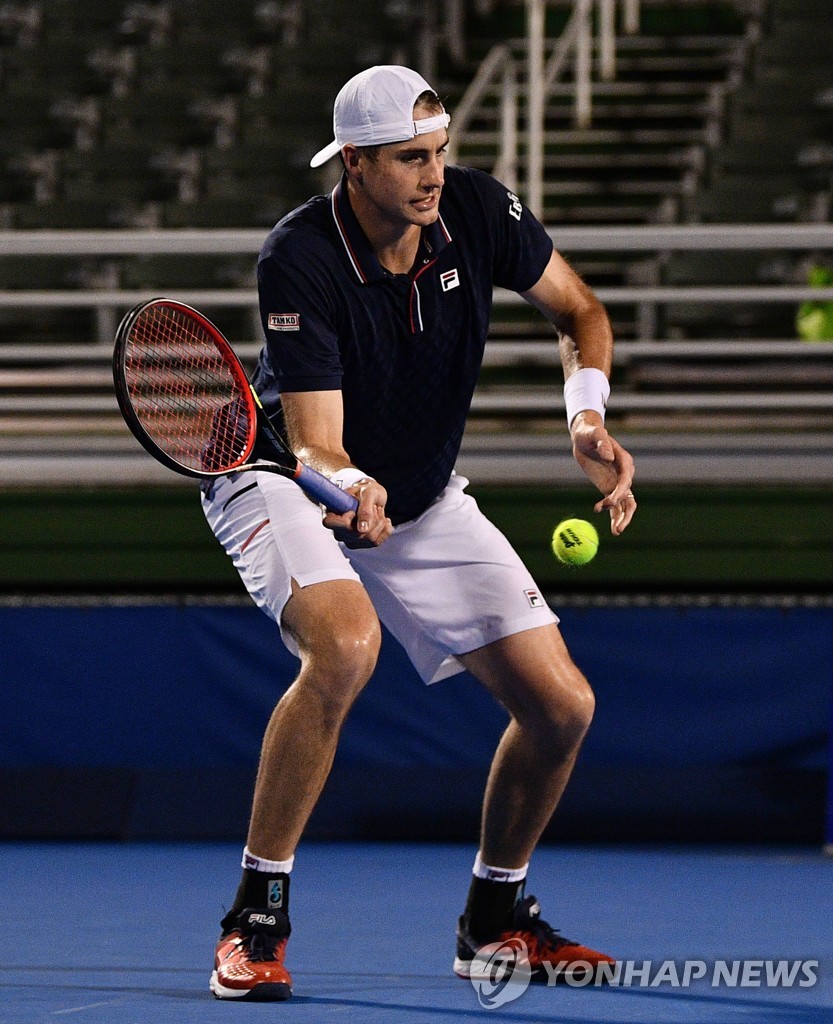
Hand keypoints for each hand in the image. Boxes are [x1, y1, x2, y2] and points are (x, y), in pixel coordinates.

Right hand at [322, 478, 393, 547]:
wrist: (372, 495)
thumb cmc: (365, 491)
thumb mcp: (368, 493)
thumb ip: (365, 509)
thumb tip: (362, 530)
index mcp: (331, 513)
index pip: (330, 524)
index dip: (346, 519)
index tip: (354, 510)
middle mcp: (337, 529)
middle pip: (357, 535)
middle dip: (372, 519)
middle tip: (372, 507)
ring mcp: (349, 539)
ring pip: (370, 539)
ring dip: (379, 523)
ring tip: (376, 511)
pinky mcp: (360, 544)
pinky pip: (377, 542)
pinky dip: (384, 529)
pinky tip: (382, 520)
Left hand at [570, 411, 636, 535]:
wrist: (585, 437)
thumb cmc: (590, 433)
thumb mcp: (594, 434)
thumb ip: (602, 443)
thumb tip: (608, 457)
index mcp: (624, 461)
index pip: (626, 480)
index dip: (620, 492)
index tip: (609, 502)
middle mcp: (625, 474)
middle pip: (630, 497)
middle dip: (625, 514)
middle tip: (618, 528)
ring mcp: (618, 483)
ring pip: (624, 505)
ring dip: (621, 518)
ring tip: (616, 532)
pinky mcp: (608, 488)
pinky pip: (613, 505)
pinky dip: (612, 514)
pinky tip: (607, 524)